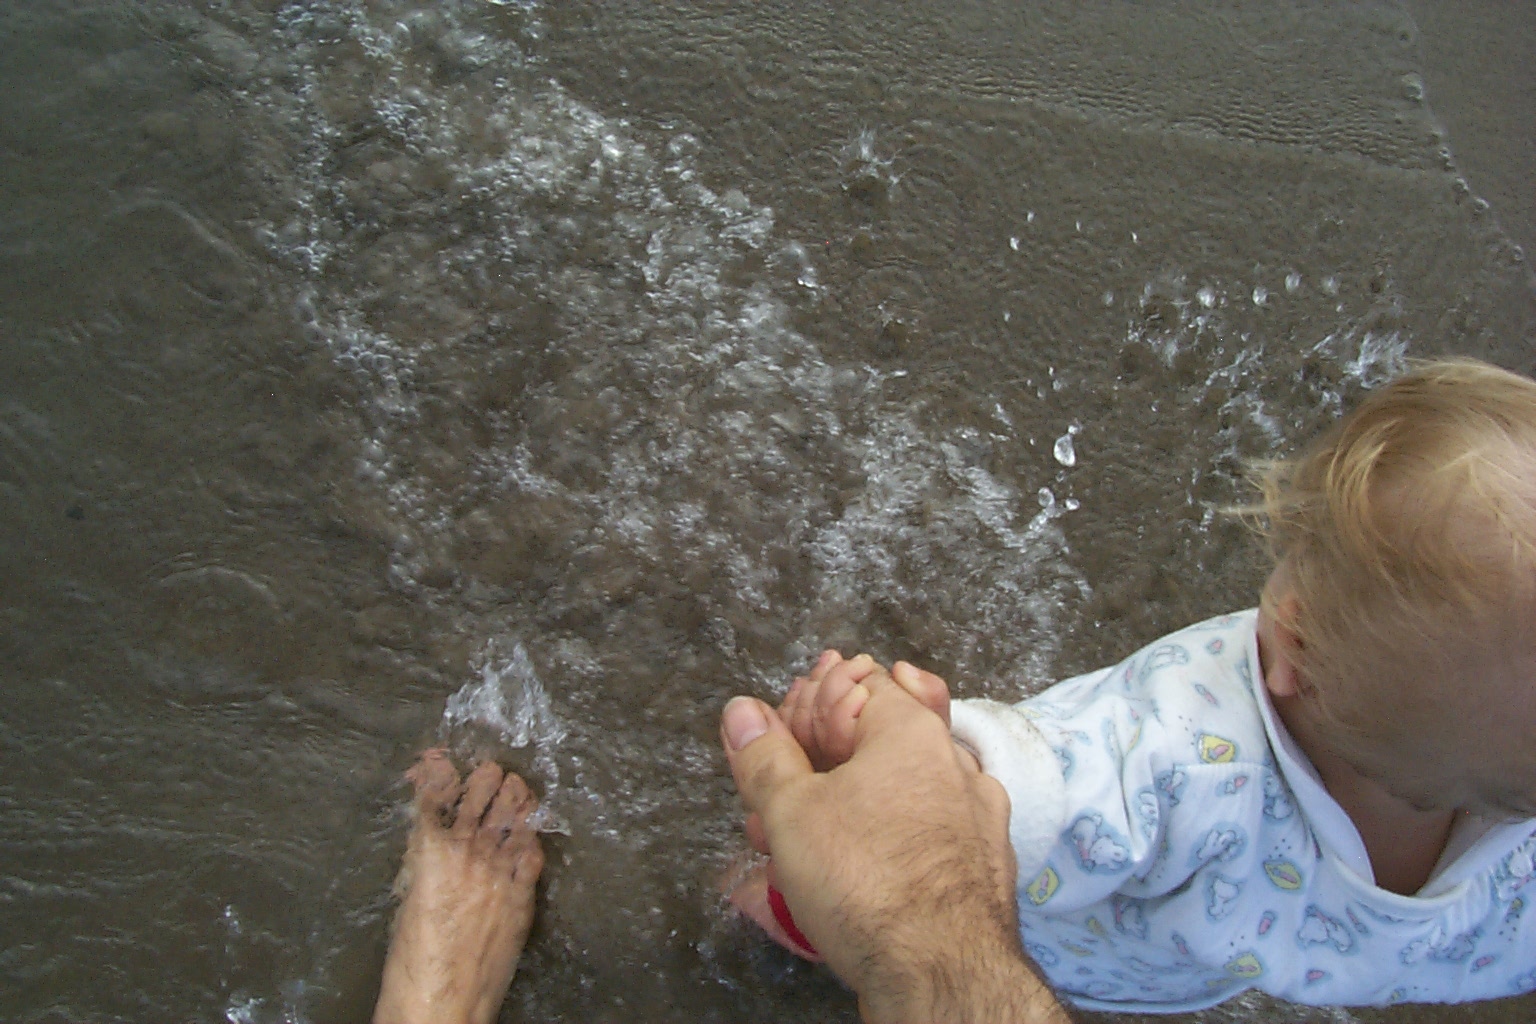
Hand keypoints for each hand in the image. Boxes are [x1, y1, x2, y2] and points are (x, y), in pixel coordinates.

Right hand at [721, 662, 1072, 1023]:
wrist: (942, 974)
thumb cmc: (866, 880)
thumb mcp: (791, 813)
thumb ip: (765, 757)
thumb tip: (742, 711)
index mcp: (912, 730)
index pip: (856, 681)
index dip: (807, 705)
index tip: (775, 741)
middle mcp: (954, 761)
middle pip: (875, 741)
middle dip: (817, 766)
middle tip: (772, 803)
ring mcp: (977, 814)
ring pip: (898, 792)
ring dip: (845, 809)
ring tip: (795, 848)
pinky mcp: (982, 865)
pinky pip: (924, 834)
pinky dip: (885, 842)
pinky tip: (851, 876)